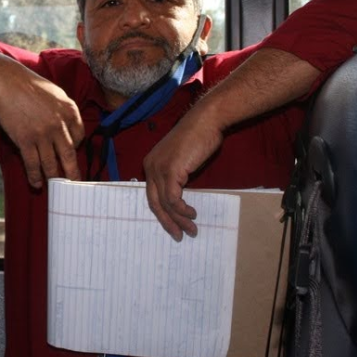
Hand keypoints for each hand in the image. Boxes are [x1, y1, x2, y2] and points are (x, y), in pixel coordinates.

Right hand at [0, 66, 84, 188]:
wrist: (7, 82)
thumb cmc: (30, 85)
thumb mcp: (56, 94)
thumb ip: (65, 111)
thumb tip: (68, 129)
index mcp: (70, 111)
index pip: (79, 136)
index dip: (75, 147)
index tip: (70, 153)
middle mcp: (59, 125)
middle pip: (69, 155)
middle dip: (72, 172)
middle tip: (75, 184)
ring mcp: (42, 134)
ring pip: (51, 163)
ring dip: (52, 177)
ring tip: (54, 186)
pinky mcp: (25, 140)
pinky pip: (32, 164)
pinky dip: (34, 176)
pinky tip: (36, 183)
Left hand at [143, 110, 222, 240]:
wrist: (206, 121)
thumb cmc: (199, 137)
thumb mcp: (182, 160)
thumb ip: (177, 177)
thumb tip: (181, 199)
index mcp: (150, 165)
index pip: (152, 195)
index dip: (162, 213)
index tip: (173, 226)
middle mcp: (150, 167)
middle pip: (153, 202)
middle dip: (167, 222)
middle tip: (179, 235)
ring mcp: (158, 169)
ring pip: (164, 203)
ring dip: (179, 219)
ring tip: (191, 229)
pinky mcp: (170, 171)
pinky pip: (172, 199)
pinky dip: (182, 210)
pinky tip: (192, 214)